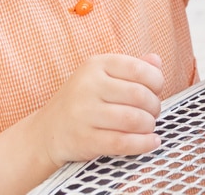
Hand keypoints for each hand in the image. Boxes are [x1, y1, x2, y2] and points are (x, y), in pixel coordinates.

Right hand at [30, 53, 164, 166]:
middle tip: (153, 113)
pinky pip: (122, 142)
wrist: (48, 131)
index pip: (139, 68)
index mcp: (96, 64)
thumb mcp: (103, 76)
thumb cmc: (84, 101)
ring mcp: (83, 113)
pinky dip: (143, 144)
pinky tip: (151, 142)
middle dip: (154, 106)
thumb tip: (156, 60)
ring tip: (148, 127)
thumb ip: (132, 67)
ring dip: (149, 125)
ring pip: (133, 119)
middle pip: (139, 95)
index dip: (156, 81)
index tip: (156, 91)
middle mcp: (88, 85)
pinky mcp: (84, 139)